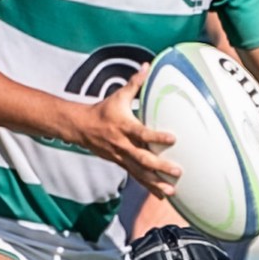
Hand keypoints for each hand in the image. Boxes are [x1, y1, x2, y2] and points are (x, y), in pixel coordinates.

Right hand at [76, 65, 179, 193]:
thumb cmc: (104, 110)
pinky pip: (136, 177)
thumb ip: (135, 82)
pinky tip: (162, 194)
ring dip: (156, 183)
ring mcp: (121, 157)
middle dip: (160, 166)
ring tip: (172, 191)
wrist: (80, 128)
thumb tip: (147, 65)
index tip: (173, 139)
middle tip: (177, 171)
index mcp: (124, 127)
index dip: (156, 137)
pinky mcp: (121, 164)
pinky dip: (149, 186)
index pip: (142, 133)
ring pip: (139, 173)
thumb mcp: (119, 96)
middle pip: (142, 158)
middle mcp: (123, 145)